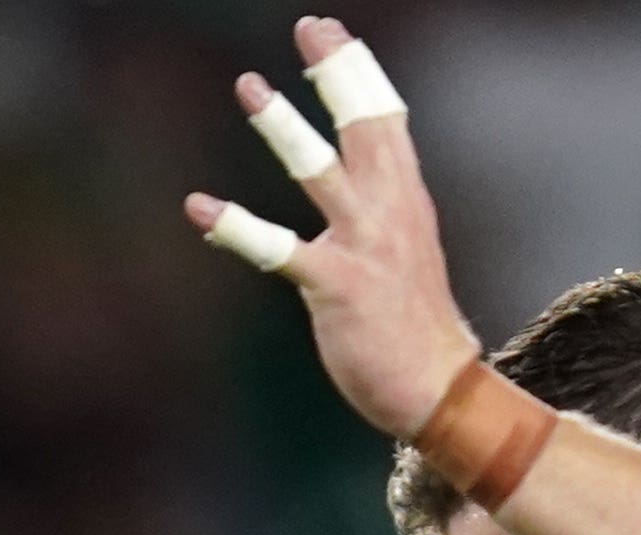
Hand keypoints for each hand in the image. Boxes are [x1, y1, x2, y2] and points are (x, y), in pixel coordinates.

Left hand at [185, 22, 478, 443]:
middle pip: (363, 123)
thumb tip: (358, 184)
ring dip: (282, 126)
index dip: (358, 71)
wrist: (440, 391)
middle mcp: (389, 212)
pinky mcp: (335, 286)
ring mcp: (363, 246)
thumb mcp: (404, 253)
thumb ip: (379, 212)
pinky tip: (199, 206)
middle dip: (336, 72)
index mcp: (406, 201)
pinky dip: (236, 226)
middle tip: (307, 27)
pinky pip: (279, 249)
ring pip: (319, 170)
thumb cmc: (415, 329)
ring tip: (249, 84)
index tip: (332, 32)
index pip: (386, 118)